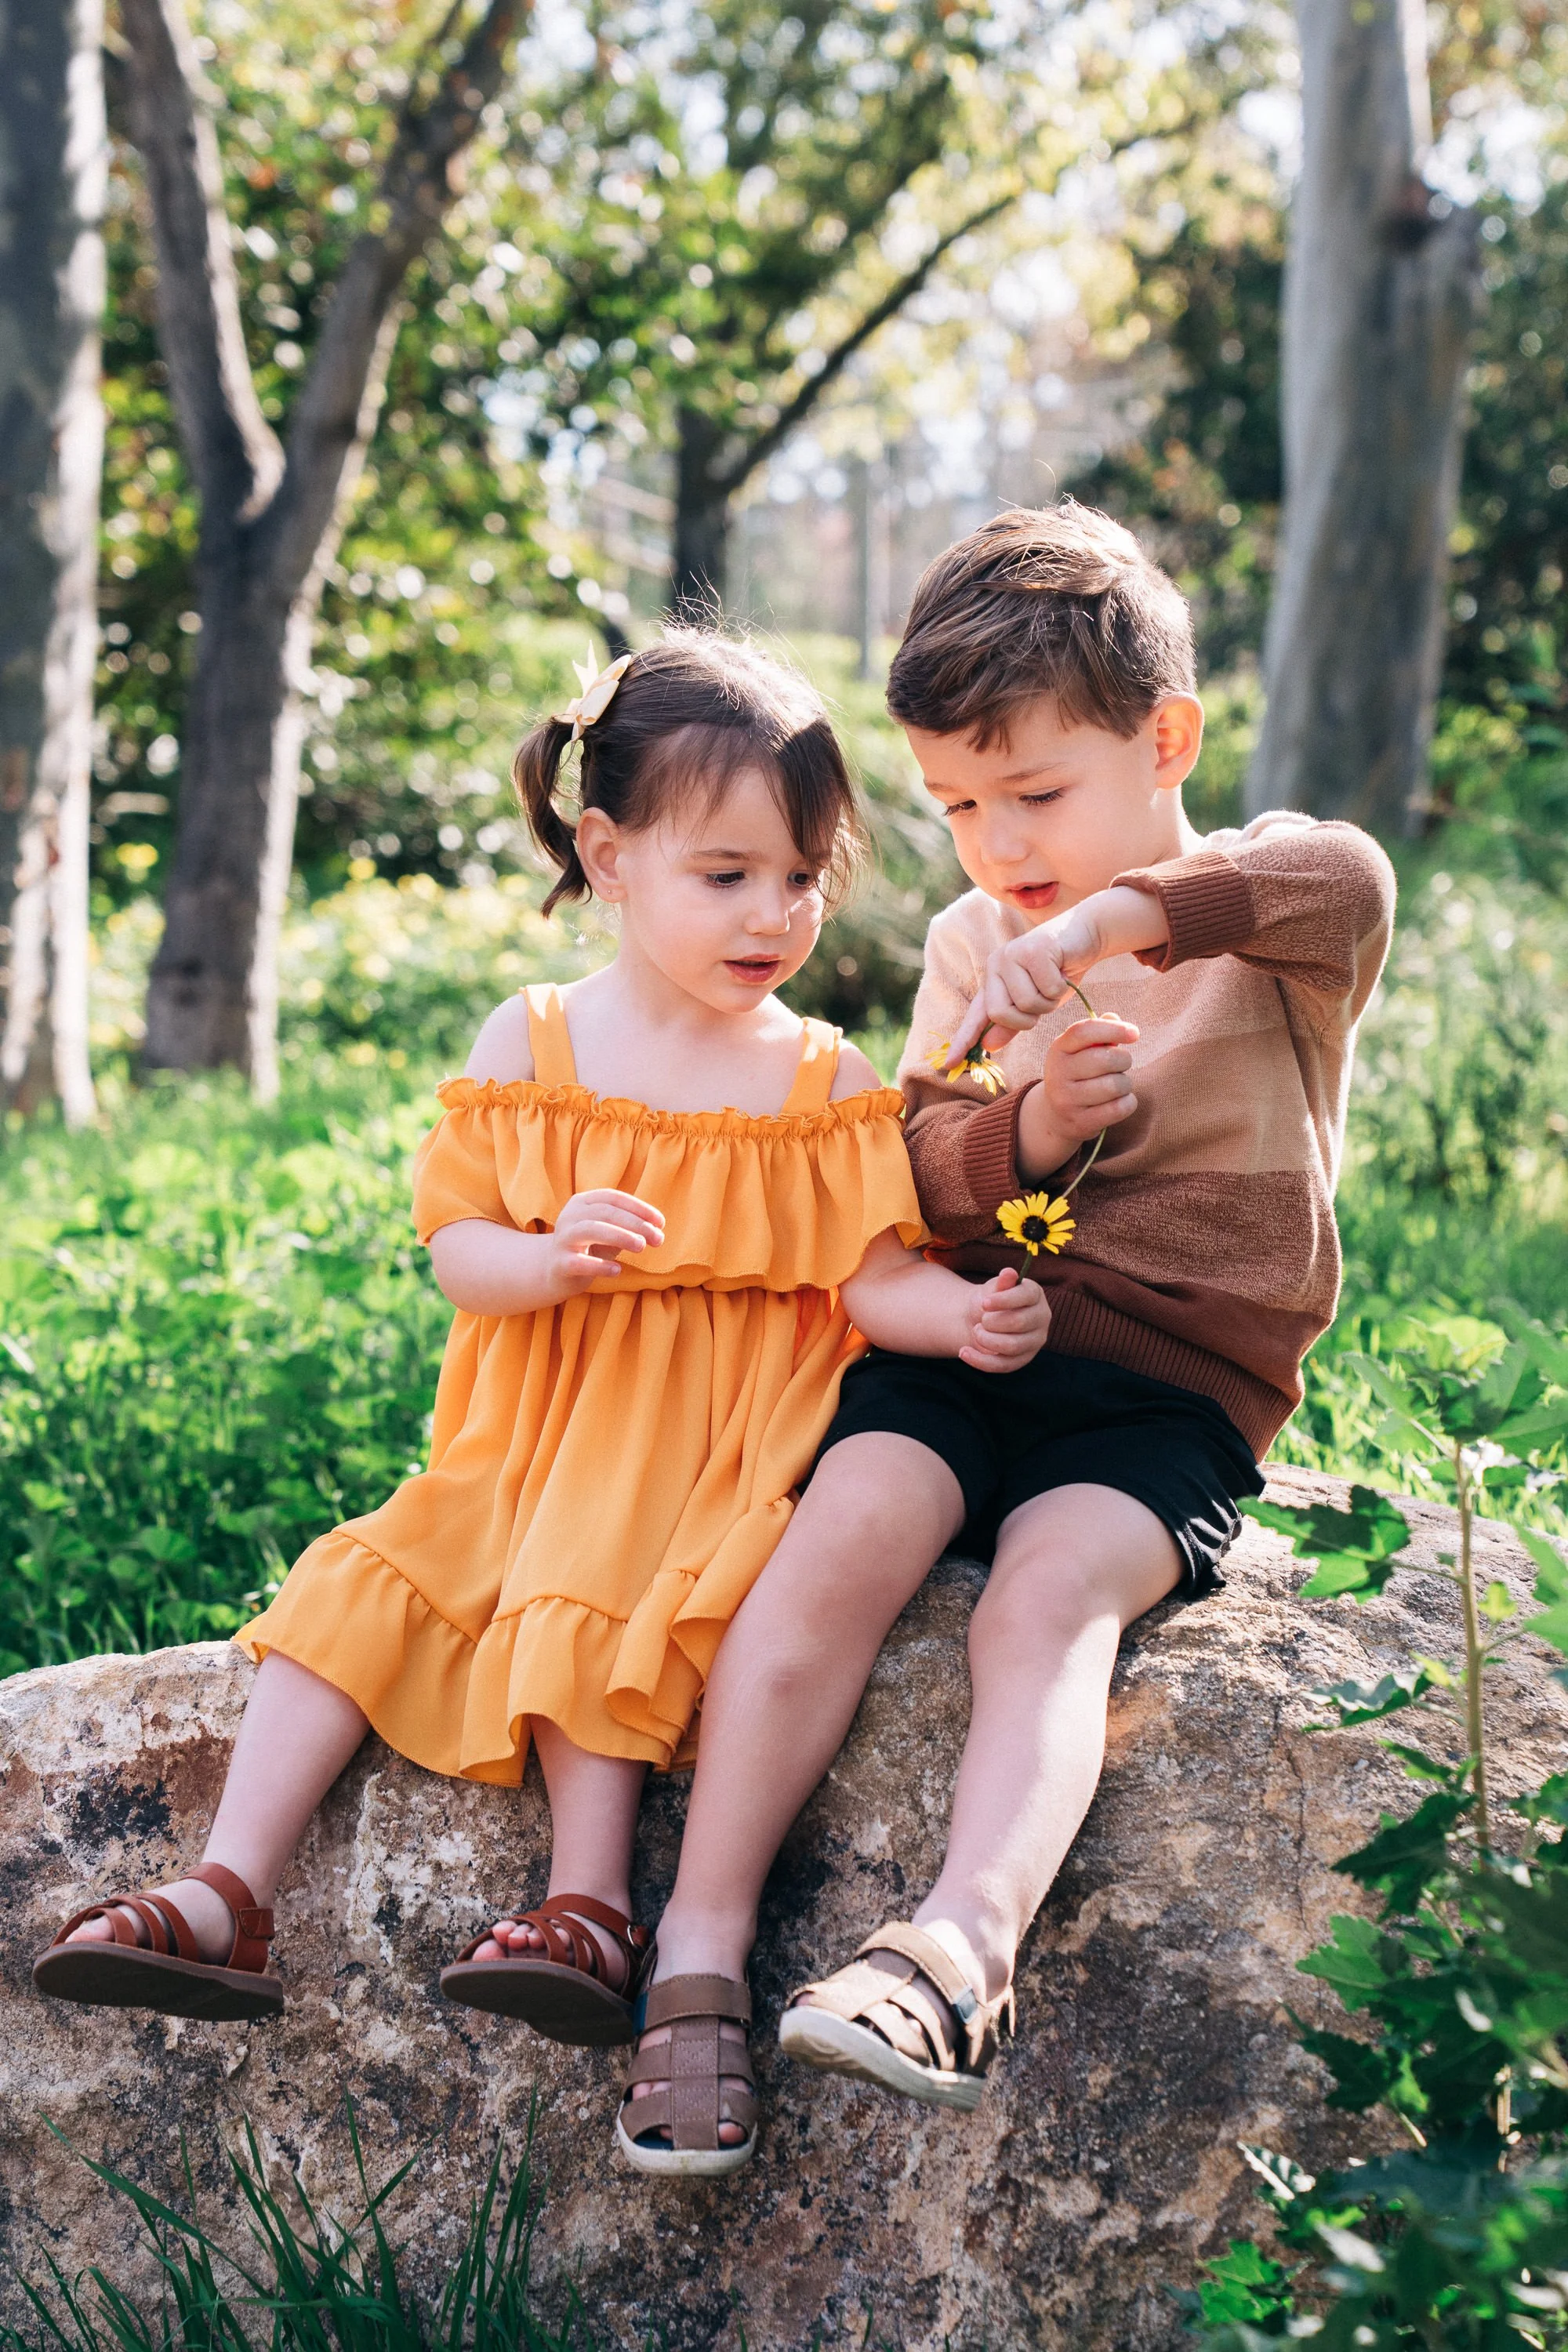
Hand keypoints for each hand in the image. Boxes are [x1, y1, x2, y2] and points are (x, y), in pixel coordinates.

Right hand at [547, 1188, 664, 1295]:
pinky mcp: (559, 1263)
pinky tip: (617, 1270)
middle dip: (635, 1223)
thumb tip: (657, 1230)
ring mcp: (563, 1239)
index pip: (613, 1198)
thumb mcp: (609, 1232)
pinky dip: (600, 1265)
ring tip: (641, 1247)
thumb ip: (629, 1228)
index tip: (660, 1222)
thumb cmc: (589, 1247)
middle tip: (657, 1238)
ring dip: (620, 1236)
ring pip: (591, 1229)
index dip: (639, 1207)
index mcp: (582, 1202)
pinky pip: (580, 1262)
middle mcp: (570, 1216)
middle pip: (605, 1212)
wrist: (554, 1272)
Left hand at [945, 906, 1101, 1065]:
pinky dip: (1061, 988)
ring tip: (1055, 982)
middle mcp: (996, 965)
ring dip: (1049, 1002)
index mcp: (993, 979)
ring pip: (1027, 1003)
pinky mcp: (1033, 949)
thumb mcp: (1036, 1002)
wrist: (1085, 934)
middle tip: (1042, 1003)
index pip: (975, 1015)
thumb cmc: (1059, 972)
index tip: (949, 1063)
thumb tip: (988, 1044)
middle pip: (999, 1013)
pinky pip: (1048, 990)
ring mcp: (1012, 954)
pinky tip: (1064, 971)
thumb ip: (1012, 1022)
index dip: (963, 1040)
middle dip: (1026, 1019)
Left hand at [958, 1266, 1050, 1372]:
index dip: (1004, 1300)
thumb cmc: (991, 1299)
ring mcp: (1034, 1341)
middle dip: (993, 1321)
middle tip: (981, 1318)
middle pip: (1019, 1323)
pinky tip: (963, 1352)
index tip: (984, 1302)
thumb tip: (1009, 1273)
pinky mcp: (1022, 1360)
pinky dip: (980, 1361)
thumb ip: (1001, 1283)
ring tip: (976, 1330)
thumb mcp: (993, 1288)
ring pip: (1012, 1346)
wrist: (982, 1319)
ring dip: (987, 1340)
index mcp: (1035, 1295)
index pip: (1025, 1297)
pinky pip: (1003, 1365)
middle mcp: (1041, 1319)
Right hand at [1018, 1017, 1139, 1176]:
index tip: (1134, 1033)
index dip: (1113, 1029)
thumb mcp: (1081, 1049)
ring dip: (1126, 1083)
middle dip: (1124, 1060)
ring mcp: (1067, 1101)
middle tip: (1122, 1065)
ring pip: (1115, 1085)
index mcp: (1058, 1050)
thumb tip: (1114, 1019)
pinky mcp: (1080, 1123)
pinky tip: (1120, 1101)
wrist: (1056, 1115)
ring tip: (1118, 1085)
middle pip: (1106, 1059)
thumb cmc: (1079, 1073)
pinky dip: (1128, 1102)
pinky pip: (1119, 1108)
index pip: (1084, 1032)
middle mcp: (1058, 1074)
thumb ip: (1099, 1031)